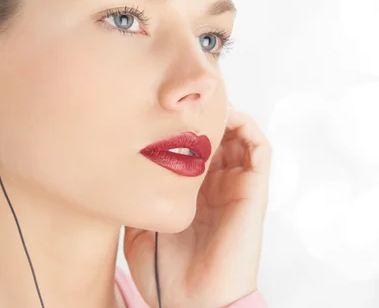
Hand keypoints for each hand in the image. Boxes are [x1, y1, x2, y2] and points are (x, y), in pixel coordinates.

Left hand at [124, 104, 271, 307]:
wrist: (192, 302)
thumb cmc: (165, 273)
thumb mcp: (138, 227)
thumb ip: (137, 196)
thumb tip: (119, 168)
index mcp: (192, 192)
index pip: (192, 145)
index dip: (180, 123)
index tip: (157, 105)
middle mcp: (216, 184)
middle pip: (216, 134)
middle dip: (200, 110)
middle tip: (180, 92)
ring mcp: (236, 185)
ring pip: (238, 134)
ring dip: (222, 112)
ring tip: (200, 98)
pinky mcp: (253, 190)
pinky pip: (260, 148)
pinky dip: (245, 125)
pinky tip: (221, 115)